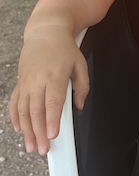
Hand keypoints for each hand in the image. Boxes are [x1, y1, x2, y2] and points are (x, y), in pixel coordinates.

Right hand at [9, 27, 88, 155]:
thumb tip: (80, 106)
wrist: (46, 32)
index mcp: (54, 75)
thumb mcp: (80, 64)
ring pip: (24, 111)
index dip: (52, 120)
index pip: (52, 102)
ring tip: (31, 145)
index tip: (53, 134)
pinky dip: (15, 117)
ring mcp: (26, 82)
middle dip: (39, 132)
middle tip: (43, 148)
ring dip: (27, 130)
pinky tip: (19, 128)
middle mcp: (37, 80)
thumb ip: (82, 86)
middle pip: (36, 111)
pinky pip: (14, 103)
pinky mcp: (20, 82)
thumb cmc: (64, 48)